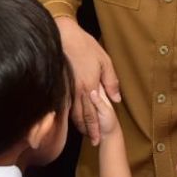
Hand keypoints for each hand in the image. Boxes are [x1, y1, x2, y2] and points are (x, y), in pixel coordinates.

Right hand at [55, 17, 120, 143]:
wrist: (63, 35)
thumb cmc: (85, 46)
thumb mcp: (105, 61)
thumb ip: (111, 81)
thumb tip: (116, 98)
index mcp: (90, 85)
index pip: (93, 113)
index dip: (95, 127)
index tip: (97, 138)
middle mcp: (78, 90)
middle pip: (82, 116)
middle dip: (87, 130)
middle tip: (92, 141)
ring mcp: (67, 87)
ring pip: (72, 111)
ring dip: (78, 124)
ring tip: (83, 132)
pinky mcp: (60, 83)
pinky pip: (64, 103)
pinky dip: (68, 113)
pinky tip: (70, 117)